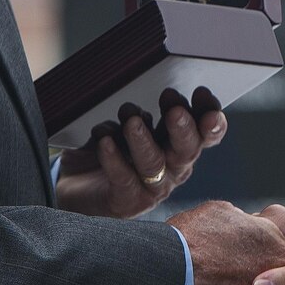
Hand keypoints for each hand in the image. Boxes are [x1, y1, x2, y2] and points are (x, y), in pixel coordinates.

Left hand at [56, 88, 227, 218]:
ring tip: (131, 122)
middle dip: (183, 128)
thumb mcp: (129, 123)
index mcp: (179, 144)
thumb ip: (145, 109)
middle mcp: (172, 167)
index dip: (208, 115)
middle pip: (187, 149)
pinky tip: (105, 142)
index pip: (205, 132)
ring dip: (143, 141)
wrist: (75, 186)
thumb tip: (154, 83)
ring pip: (154, 164)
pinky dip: (114, 159)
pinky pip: (122, 179)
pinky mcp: (126, 201)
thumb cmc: (110, 148)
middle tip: (175, 111)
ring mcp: (151, 188)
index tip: (201, 92)